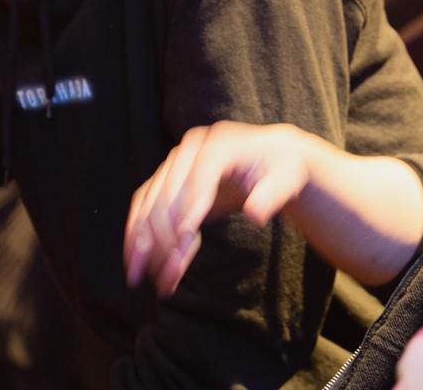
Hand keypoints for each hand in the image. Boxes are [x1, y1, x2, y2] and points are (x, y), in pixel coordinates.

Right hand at [124, 121, 317, 295]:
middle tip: (168, 275)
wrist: (269, 157)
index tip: (183, 241)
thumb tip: (255, 214)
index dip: (189, 209)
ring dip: (140, 242)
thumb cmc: (281, 168)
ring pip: (148, 204)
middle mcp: (190, 151)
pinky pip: (144, 207)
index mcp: (219, 145)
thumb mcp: (287, 178)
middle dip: (163, 237)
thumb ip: (273, 195)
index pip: (198, 178)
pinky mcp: (167, 180)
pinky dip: (136, 236)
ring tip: (139, 277)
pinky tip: (134, 263)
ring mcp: (175, 164)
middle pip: (168, 194)